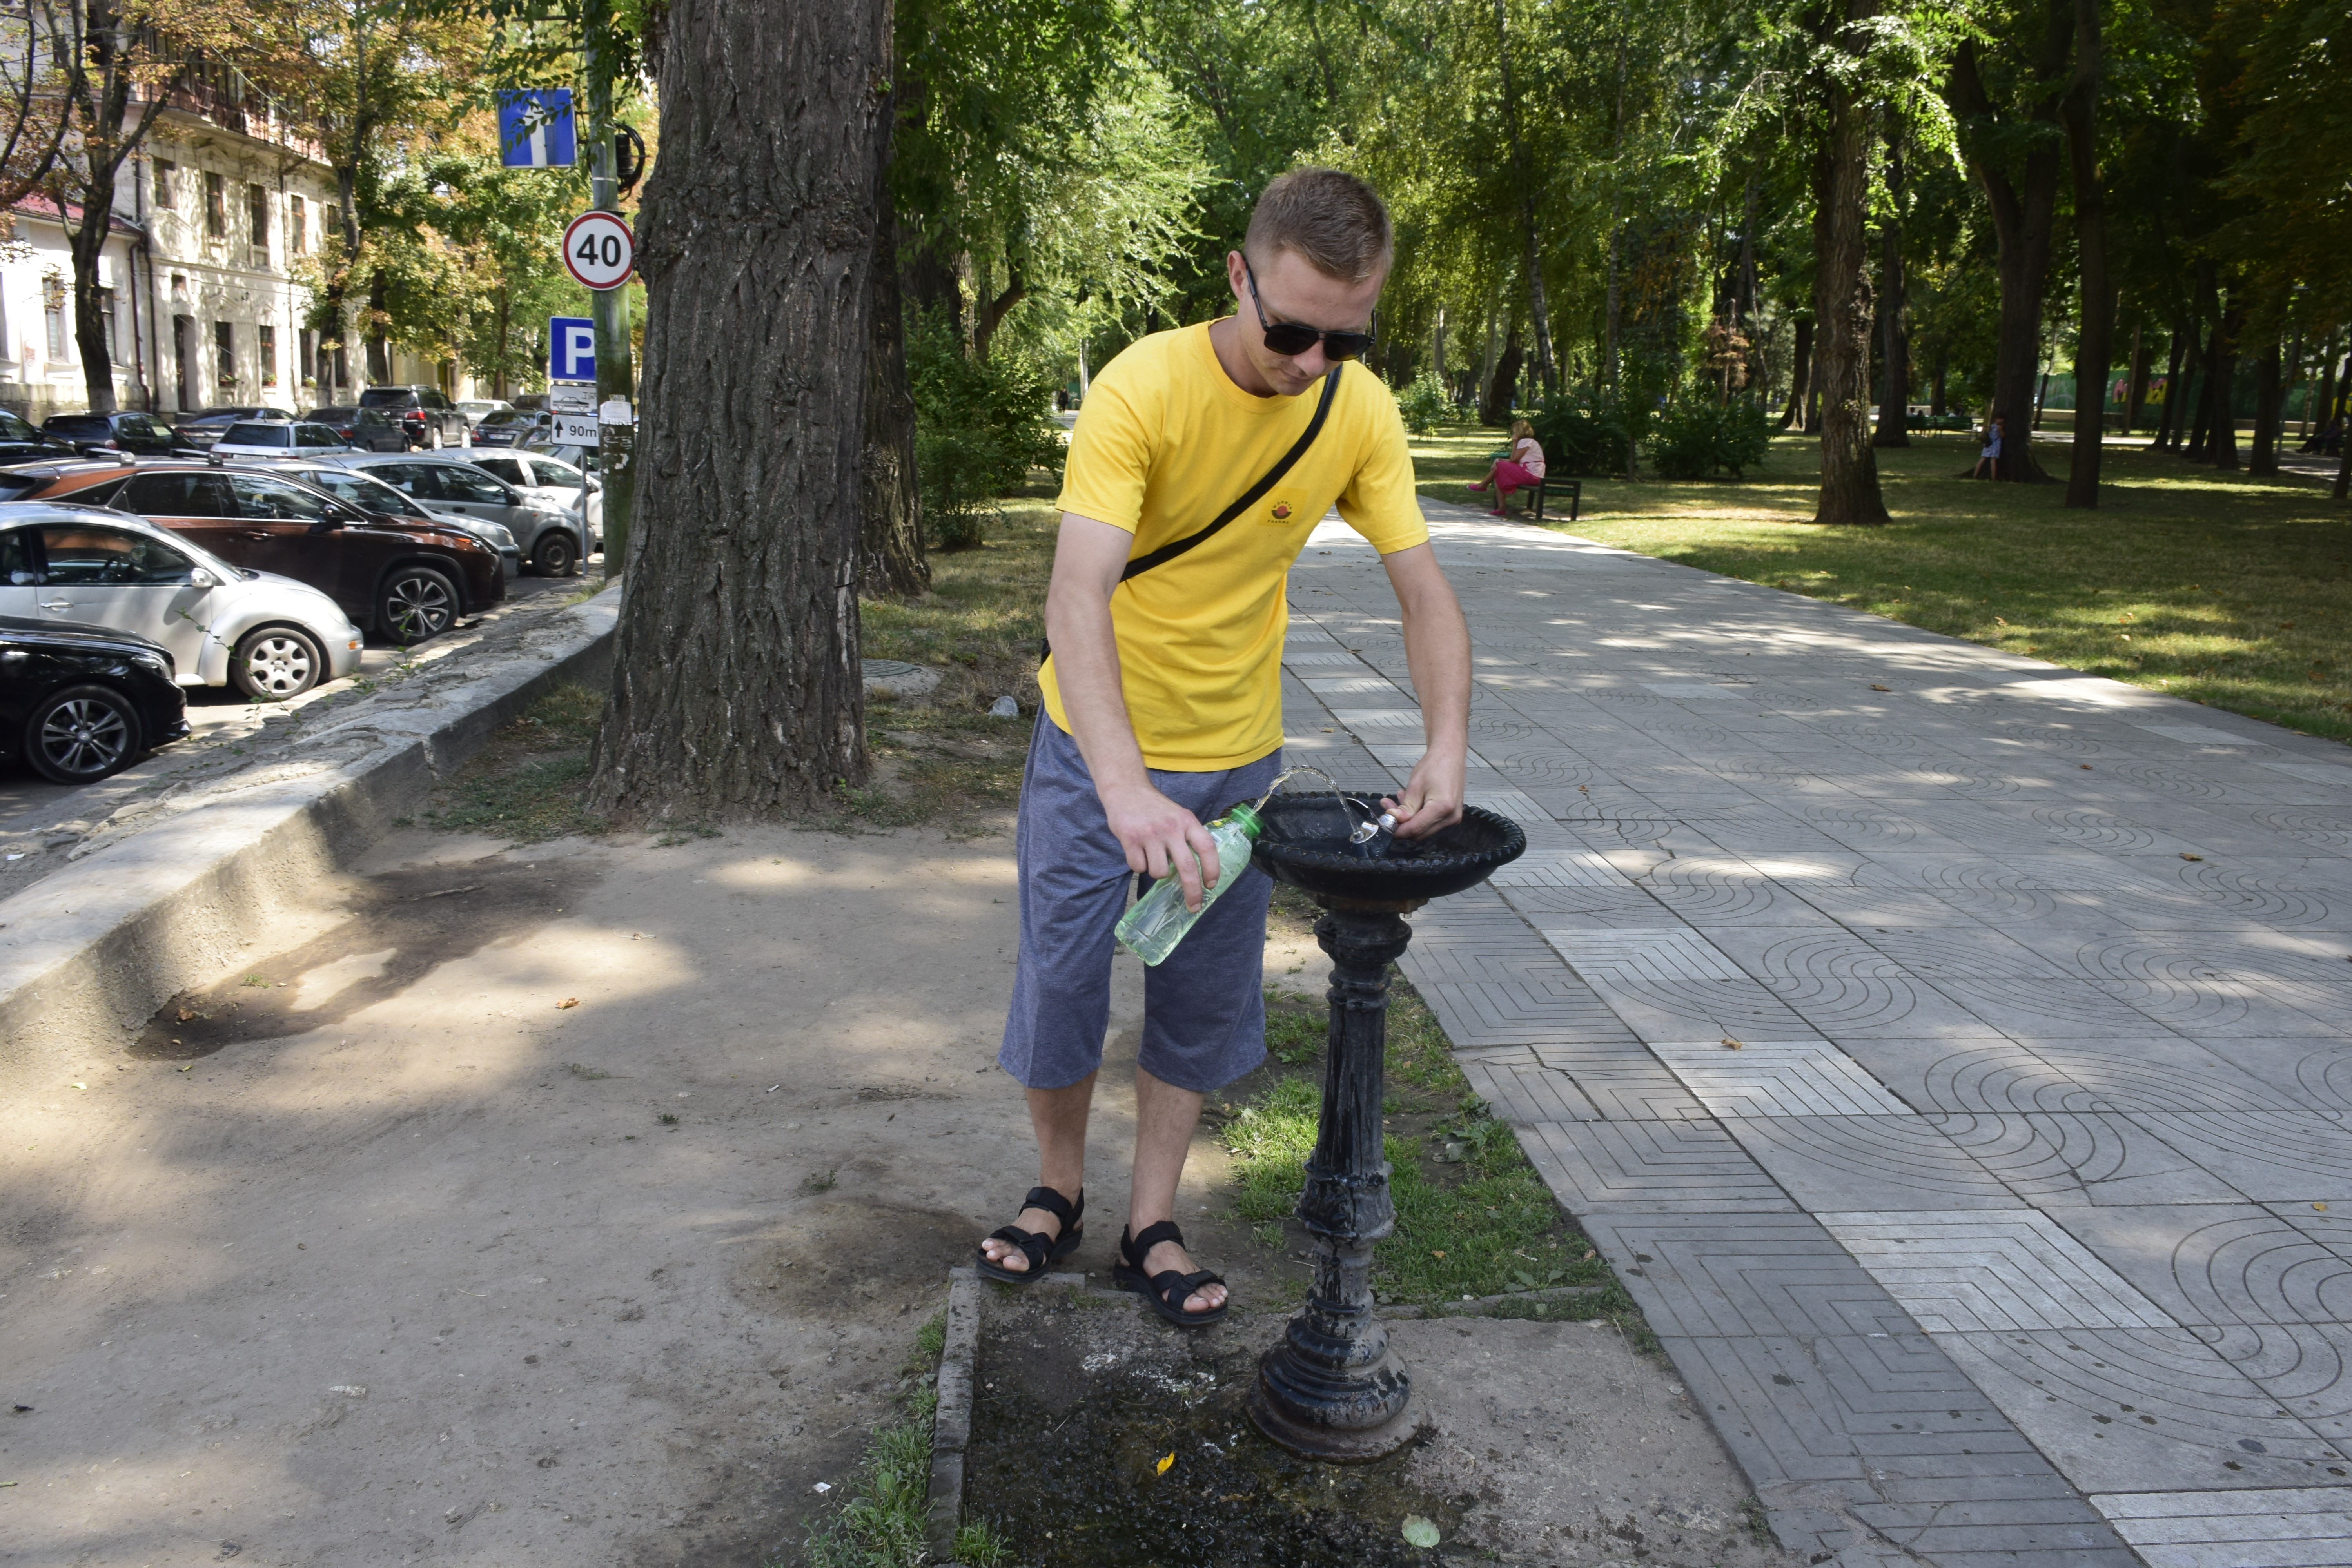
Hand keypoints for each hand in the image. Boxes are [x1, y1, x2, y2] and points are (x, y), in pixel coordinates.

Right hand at [1100, 780, 1220, 910]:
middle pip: (1188, 868)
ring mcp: (1150, 834)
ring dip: (1157, 872)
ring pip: (1160, 872)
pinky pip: (1138, 868)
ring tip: (1151, 856)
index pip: (1207, 848)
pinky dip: (1139, 865)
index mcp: (1187, 821)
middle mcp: (1171, 828)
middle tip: (1193, 905)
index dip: (1212, 869)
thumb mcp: (1178, 815)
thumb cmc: (1154, 807)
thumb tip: (1196, 871)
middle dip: (1193, 892)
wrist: (1126, 789)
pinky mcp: (1130, 839)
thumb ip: (1187, 836)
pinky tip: (1137, 850)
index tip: (1211, 885)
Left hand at [1384, 747, 1465, 839]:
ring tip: (1398, 801)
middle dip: (1402, 824)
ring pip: (1424, 829)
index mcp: (1442, 808)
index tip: (1385, 825)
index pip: (1415, 829)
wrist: (1450, 755)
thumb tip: (1393, 821)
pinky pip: (1431, 822)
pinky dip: (1418, 816)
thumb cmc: (1434, 765)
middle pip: (1420, 833)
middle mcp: (1451, 817)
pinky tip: (1410, 803)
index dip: (1398, 830)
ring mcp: (1453, 818)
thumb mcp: (1415, 786)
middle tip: (1388, 809)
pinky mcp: (1451, 816)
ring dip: (1409, 819)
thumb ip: (1405, 808)